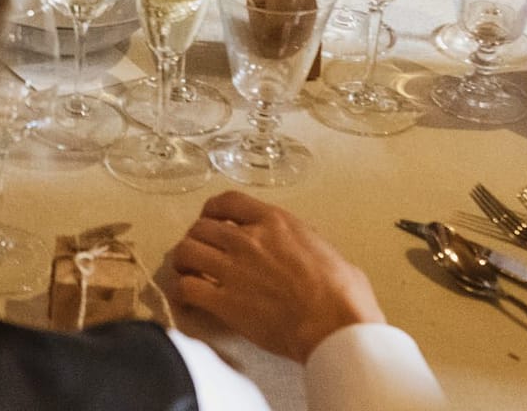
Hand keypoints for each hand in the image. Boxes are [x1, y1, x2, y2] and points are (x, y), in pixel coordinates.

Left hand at [167, 190, 385, 362]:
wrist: (336, 326)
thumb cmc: (344, 293)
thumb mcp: (326, 250)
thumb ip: (303, 242)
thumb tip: (303, 250)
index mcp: (274, 222)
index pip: (227, 201)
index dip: (212, 211)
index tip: (210, 220)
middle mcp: (247, 239)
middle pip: (200, 227)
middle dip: (196, 239)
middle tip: (199, 254)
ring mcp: (233, 269)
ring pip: (186, 251)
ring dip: (183, 261)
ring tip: (187, 272)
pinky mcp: (225, 301)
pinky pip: (187, 287)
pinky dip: (182, 290)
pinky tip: (187, 297)